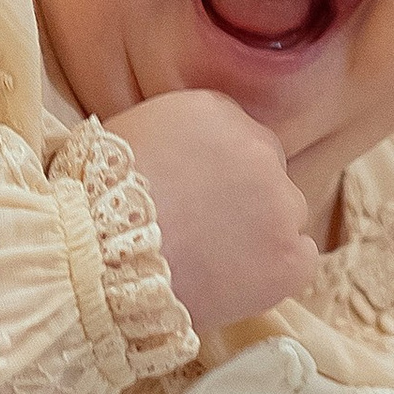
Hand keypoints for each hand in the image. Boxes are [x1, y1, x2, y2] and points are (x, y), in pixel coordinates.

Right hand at [116, 87, 317, 338]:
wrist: (95, 263)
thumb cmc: (94, 202)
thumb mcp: (127, 135)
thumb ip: (173, 135)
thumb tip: (180, 150)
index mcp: (214, 110)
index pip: (236, 136)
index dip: (216, 170)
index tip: (194, 195)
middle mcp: (257, 146)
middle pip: (265, 172)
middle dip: (242, 199)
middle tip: (201, 232)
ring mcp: (280, 202)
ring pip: (284, 216)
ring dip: (259, 235)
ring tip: (211, 262)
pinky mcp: (291, 256)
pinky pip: (300, 260)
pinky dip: (274, 273)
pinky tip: (234, 283)